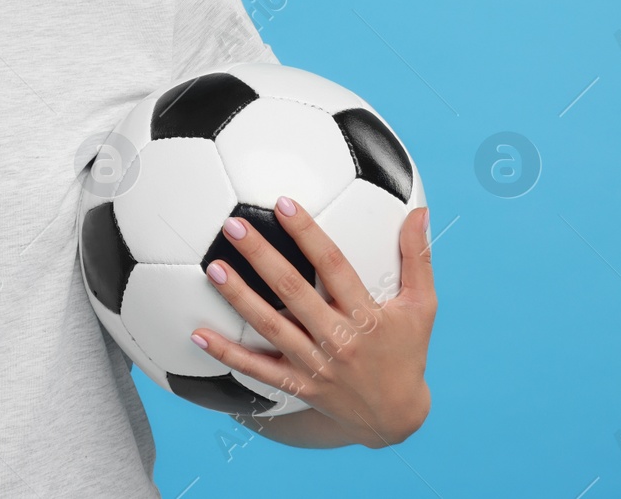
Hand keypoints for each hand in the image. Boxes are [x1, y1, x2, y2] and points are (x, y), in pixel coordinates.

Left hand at [190, 198, 435, 446]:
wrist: (396, 418)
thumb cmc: (407, 351)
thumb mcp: (422, 307)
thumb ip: (417, 259)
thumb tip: (419, 211)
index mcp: (367, 315)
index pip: (335, 266)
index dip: (309, 234)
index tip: (284, 203)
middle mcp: (339, 340)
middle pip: (294, 291)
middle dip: (262, 256)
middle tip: (232, 226)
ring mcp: (315, 365)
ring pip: (271, 327)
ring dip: (239, 298)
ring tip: (213, 269)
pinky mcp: (298, 386)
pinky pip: (257, 370)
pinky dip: (227, 354)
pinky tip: (199, 335)